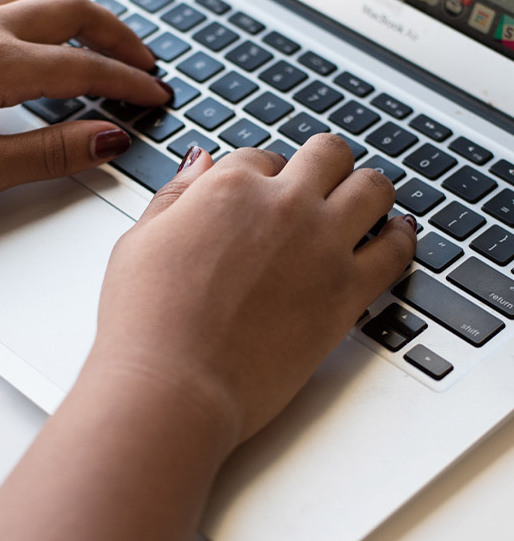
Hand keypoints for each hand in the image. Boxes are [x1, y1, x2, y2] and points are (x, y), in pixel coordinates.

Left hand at [0, 0, 170, 208]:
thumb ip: (52, 152)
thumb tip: (107, 140)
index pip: (85, 68)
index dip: (129, 84)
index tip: (155, 96)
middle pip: (72, 12)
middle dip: (118, 36)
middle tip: (145, 62)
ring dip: (81, 17)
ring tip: (104, 43)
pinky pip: (7, 2)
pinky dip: (43, 13)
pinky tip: (43, 36)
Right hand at [88, 135, 416, 447]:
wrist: (173, 386)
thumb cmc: (145, 321)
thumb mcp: (140, 241)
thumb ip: (175, 196)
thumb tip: (200, 163)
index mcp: (229, 189)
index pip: (262, 157)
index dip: (262, 175)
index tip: (262, 194)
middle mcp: (282, 207)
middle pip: (327, 155)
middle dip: (321, 164)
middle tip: (318, 182)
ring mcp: (321, 247)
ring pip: (374, 188)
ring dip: (366, 189)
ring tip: (361, 202)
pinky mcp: (346, 293)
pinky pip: (397, 249)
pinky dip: (401, 237)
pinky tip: (394, 235)